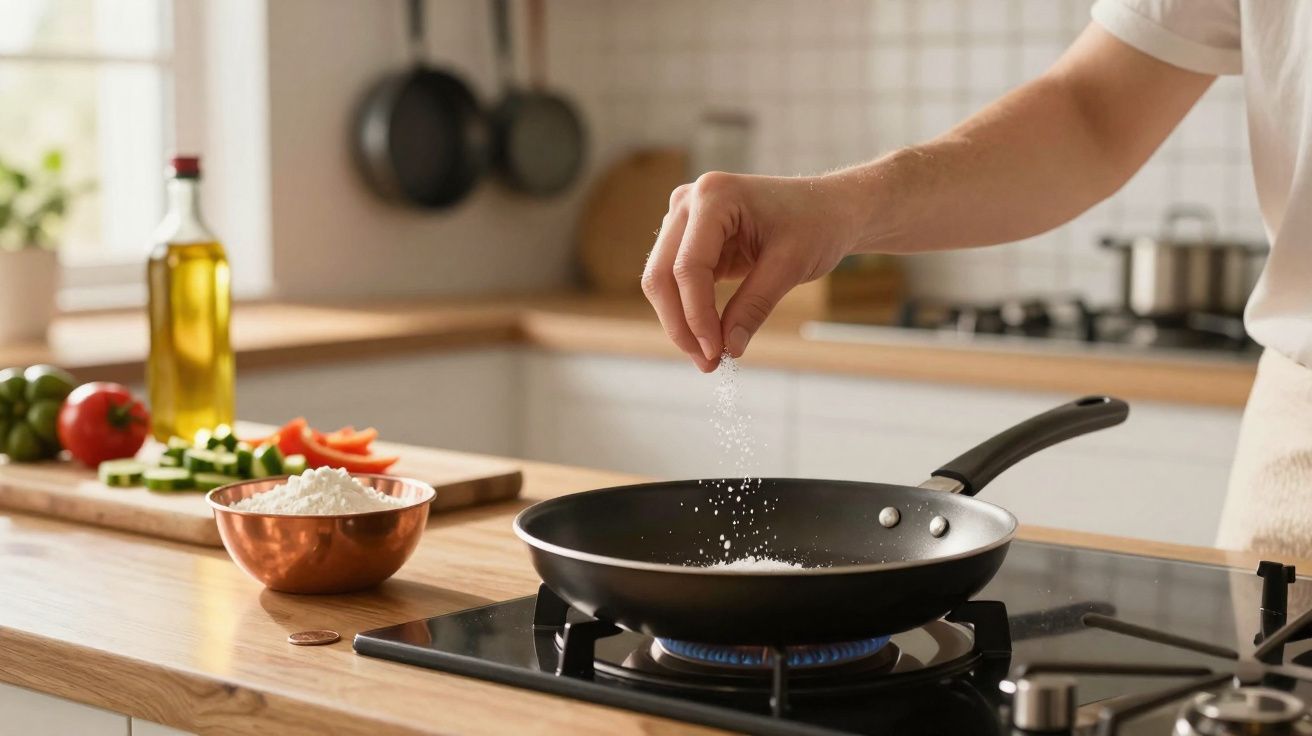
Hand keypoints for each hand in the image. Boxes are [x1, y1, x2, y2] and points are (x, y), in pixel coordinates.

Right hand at [641, 171, 858, 371]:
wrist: (828, 208)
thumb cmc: (815, 224)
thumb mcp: (790, 266)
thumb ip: (754, 306)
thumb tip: (728, 349)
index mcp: (713, 196)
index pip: (688, 266)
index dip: (696, 315)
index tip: (715, 352)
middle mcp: (689, 201)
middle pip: (661, 274)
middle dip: (681, 324)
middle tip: (708, 363)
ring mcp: (684, 218)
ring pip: (661, 281)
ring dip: (681, 323)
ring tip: (710, 357)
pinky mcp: (689, 239)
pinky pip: (676, 282)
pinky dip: (689, 312)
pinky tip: (710, 337)